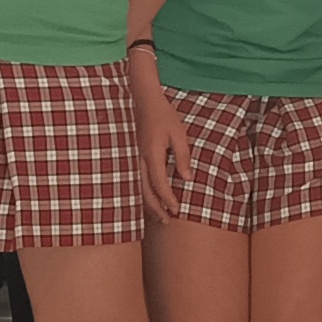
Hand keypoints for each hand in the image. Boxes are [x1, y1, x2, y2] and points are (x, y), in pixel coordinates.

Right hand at [135, 55, 189, 218]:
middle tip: (167, 222)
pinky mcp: (134, 157)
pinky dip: (142, 194)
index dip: (168, 199)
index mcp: (152, 154)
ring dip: (148, 204)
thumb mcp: (179, 134)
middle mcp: (140, 160)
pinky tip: (149, 200)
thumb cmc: (164, 115)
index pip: (160, 184)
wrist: (144, 99)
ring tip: (158, 216)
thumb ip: (183, 156)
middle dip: (156, 208)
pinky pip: (136, 181)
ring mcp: (134, 159)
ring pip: (138, 188)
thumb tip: (187, 179)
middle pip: (145, 192)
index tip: (177, 210)